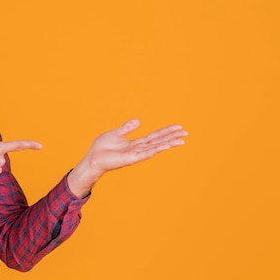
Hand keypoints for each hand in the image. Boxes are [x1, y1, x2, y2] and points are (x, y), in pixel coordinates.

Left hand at [68, 119, 186, 197]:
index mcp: (136, 143)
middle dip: (172, 137)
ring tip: (181, 140)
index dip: (166, 132)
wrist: (93, 158)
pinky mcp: (131, 159)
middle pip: (159, 141)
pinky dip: (156, 149)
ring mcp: (136, 154)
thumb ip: (127, 128)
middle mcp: (139, 149)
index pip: (155, 137)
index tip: (178, 127)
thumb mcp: (116, 134)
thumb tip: (139, 121)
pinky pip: (146, 153)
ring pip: (156, 147)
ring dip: (169, 143)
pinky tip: (165, 146)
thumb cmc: (102, 148)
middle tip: (186, 132)